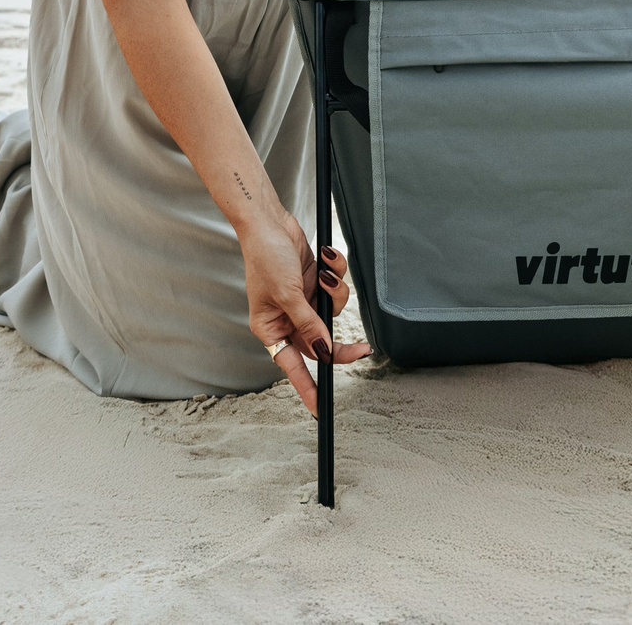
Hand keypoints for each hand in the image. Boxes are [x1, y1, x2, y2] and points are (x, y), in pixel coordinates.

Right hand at [241, 212, 371, 414]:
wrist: (268, 221)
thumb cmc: (267, 258)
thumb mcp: (288, 295)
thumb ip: (308, 324)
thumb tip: (323, 351)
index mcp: (270, 329)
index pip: (292, 365)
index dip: (307, 387)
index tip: (320, 409)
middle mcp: (287, 319)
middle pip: (321, 342)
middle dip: (341, 341)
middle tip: (364, 350)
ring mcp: (302, 301)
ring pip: (333, 313)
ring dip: (335, 293)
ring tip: (323, 273)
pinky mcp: (314, 284)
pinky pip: (335, 288)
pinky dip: (335, 273)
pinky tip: (325, 258)